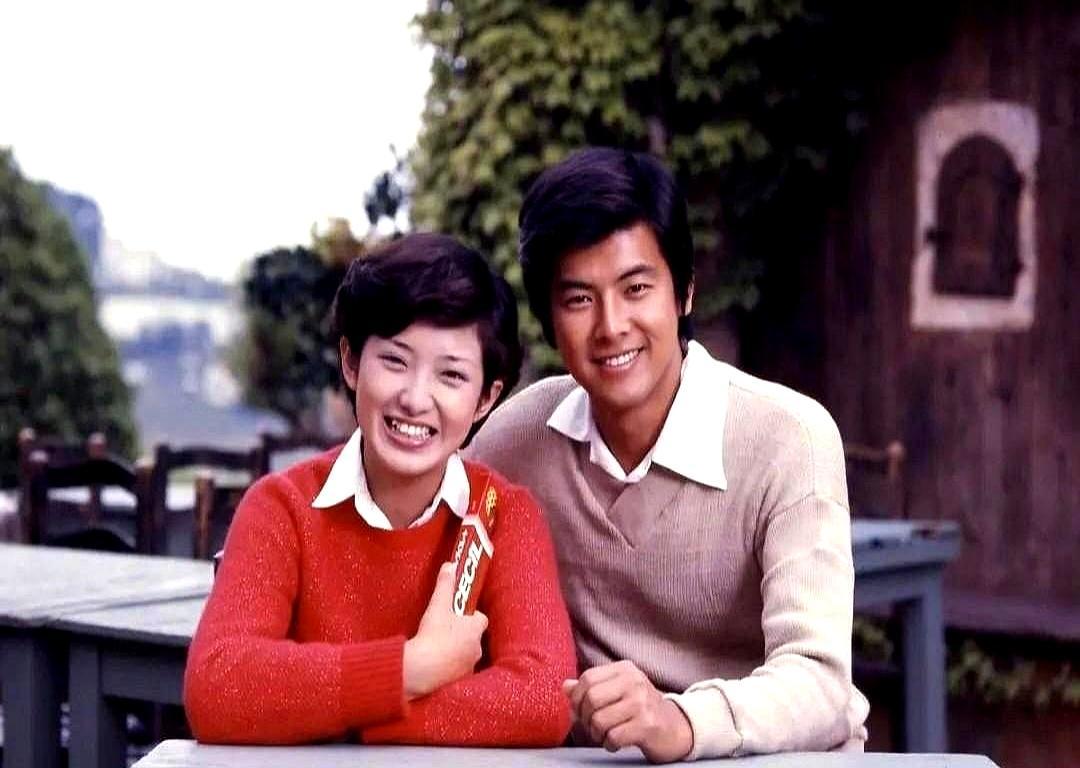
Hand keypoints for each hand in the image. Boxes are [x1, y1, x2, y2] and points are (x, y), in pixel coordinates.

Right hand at [403, 562, 487, 698]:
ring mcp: (467, 667)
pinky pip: (456, 673)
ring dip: (456, 653)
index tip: (458, 614)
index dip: (471, 615)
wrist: (420, 670)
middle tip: (445, 630)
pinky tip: (434, 666)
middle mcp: (476, 650)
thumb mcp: (437, 606)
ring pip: (465, 656)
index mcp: (474, 630)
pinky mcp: (457, 682)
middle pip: (473, 638)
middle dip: (462, 634)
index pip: (481, 619)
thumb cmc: (432, 637)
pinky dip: (449, 669)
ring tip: (437, 649)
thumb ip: (445, 585)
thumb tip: (450, 565)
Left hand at [564, 660, 692, 762]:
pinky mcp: (647, 725)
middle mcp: (634, 681)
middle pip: (591, 698)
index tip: (578, 711)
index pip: (588, 678)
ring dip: (596, 734)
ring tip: (604, 735)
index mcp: (625, 669)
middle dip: (584, 718)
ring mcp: (642, 702)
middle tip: (591, 727)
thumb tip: (565, 687)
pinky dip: (609, 744)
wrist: (675, 727)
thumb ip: (592, 687)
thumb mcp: (618, 691)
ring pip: (599, 719)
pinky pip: (613, 736)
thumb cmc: (641, 709)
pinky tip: (615, 742)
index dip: (576, 698)